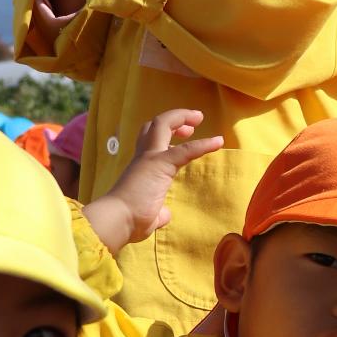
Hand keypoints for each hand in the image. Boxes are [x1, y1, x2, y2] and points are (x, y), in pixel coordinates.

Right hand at [83, 109, 224, 250]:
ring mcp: (150, 159)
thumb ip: (158, 211)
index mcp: (142, 167)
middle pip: (155, 125)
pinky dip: (203, 144)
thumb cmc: (129, 220)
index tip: (185, 134)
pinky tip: (218, 141)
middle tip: (193, 123)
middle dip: (175, 119)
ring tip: (199, 117)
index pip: (151, 140)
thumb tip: (164, 214)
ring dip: (182, 117)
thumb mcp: (148, 215)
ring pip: (162, 124)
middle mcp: (144, 158)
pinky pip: (185, 149)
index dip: (167, 132)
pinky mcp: (160, 165)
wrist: (117, 220)